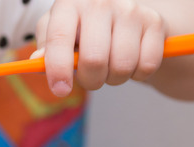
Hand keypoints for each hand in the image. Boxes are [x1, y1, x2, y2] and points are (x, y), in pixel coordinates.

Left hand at [34, 0, 166, 96]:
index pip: (60, 39)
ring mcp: (131, 10)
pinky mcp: (155, 22)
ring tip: (109, 69)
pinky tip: (131, 62)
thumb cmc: (79, 28)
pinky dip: (137, 75)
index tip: (60, 90)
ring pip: (122, 66)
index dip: (58, 69)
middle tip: (90, 79)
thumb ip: (45, 48)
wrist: (121, 15)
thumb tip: (38, 61)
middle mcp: (101, 2)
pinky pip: (147, 65)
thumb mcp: (56, 32)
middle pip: (95, 59)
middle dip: (90, 81)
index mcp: (70, 3)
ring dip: (114, 79)